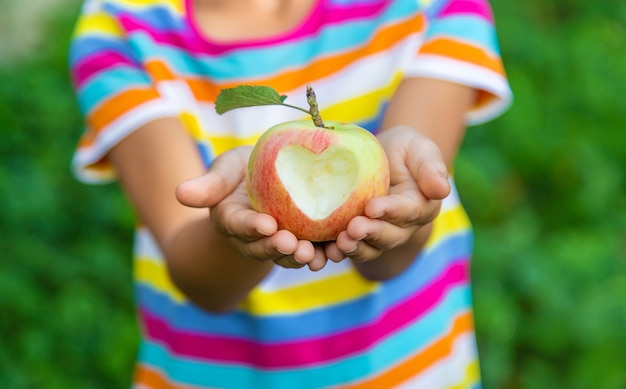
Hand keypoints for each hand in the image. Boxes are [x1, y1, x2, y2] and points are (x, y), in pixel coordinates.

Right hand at [175, 146, 328, 270]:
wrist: (272, 175)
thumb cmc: (245, 169)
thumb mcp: (227, 168)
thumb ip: (210, 183)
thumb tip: (180, 192)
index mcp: (231, 218)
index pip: (238, 224)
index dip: (250, 227)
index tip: (265, 224)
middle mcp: (252, 238)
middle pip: (262, 247)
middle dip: (276, 248)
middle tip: (291, 243)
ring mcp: (276, 243)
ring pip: (286, 256)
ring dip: (298, 257)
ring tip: (312, 255)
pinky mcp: (301, 242)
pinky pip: (311, 251)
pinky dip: (322, 254)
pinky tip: (336, 252)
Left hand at [325, 126, 450, 262]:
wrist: (383, 157)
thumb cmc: (405, 149)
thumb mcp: (420, 149)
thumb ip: (431, 167)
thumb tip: (442, 189)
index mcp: (421, 205)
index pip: (407, 210)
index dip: (391, 211)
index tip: (372, 207)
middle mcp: (403, 226)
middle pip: (390, 235)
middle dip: (371, 233)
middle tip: (352, 228)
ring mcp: (381, 234)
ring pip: (371, 247)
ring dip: (356, 247)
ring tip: (341, 242)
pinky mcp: (359, 236)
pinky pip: (352, 248)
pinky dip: (340, 252)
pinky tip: (327, 251)